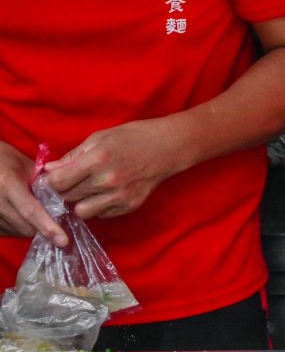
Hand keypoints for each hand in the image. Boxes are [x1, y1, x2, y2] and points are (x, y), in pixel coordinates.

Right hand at [0, 142, 66, 245]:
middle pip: (25, 226)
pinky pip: (5, 231)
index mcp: (8, 183)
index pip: (30, 211)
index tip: (63, 241)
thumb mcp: (25, 164)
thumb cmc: (3, 158)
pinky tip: (23, 218)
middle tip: (57, 224)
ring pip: (16, 231)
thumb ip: (44, 182)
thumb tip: (64, 200)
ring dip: (31, 229)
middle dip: (43, 228)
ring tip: (39, 218)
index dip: (48, 227)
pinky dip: (18, 229)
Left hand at [42, 118, 186, 220]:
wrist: (168, 147)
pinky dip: (99, 206)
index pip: (59, 182)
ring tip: (88, 190)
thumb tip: (49, 171)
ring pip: (83, 211)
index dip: (52, 181)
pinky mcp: (130, 205)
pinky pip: (102, 214)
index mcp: (97, 160)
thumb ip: (73, 156)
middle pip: (68, 197)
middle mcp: (108, 181)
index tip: (54, 179)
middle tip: (72, 183)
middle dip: (65, 191)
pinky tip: (106, 193)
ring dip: (81, 202)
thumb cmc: (132, 137)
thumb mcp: (99, 138)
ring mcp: (120, 196)